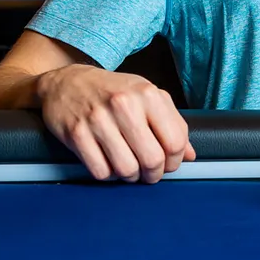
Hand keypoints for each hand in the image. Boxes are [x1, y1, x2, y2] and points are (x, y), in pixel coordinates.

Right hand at [35, 65, 195, 181]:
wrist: (68, 82)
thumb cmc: (112, 91)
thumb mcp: (146, 96)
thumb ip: (172, 123)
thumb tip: (191, 155)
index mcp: (147, 94)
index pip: (175, 142)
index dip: (175, 161)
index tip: (169, 164)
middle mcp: (124, 105)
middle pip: (152, 159)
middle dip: (154, 174)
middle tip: (150, 172)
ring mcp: (98, 120)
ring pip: (127, 169)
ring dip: (131, 176)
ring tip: (129, 166)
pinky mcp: (77, 134)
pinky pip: (101, 171)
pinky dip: (108, 174)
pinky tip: (108, 161)